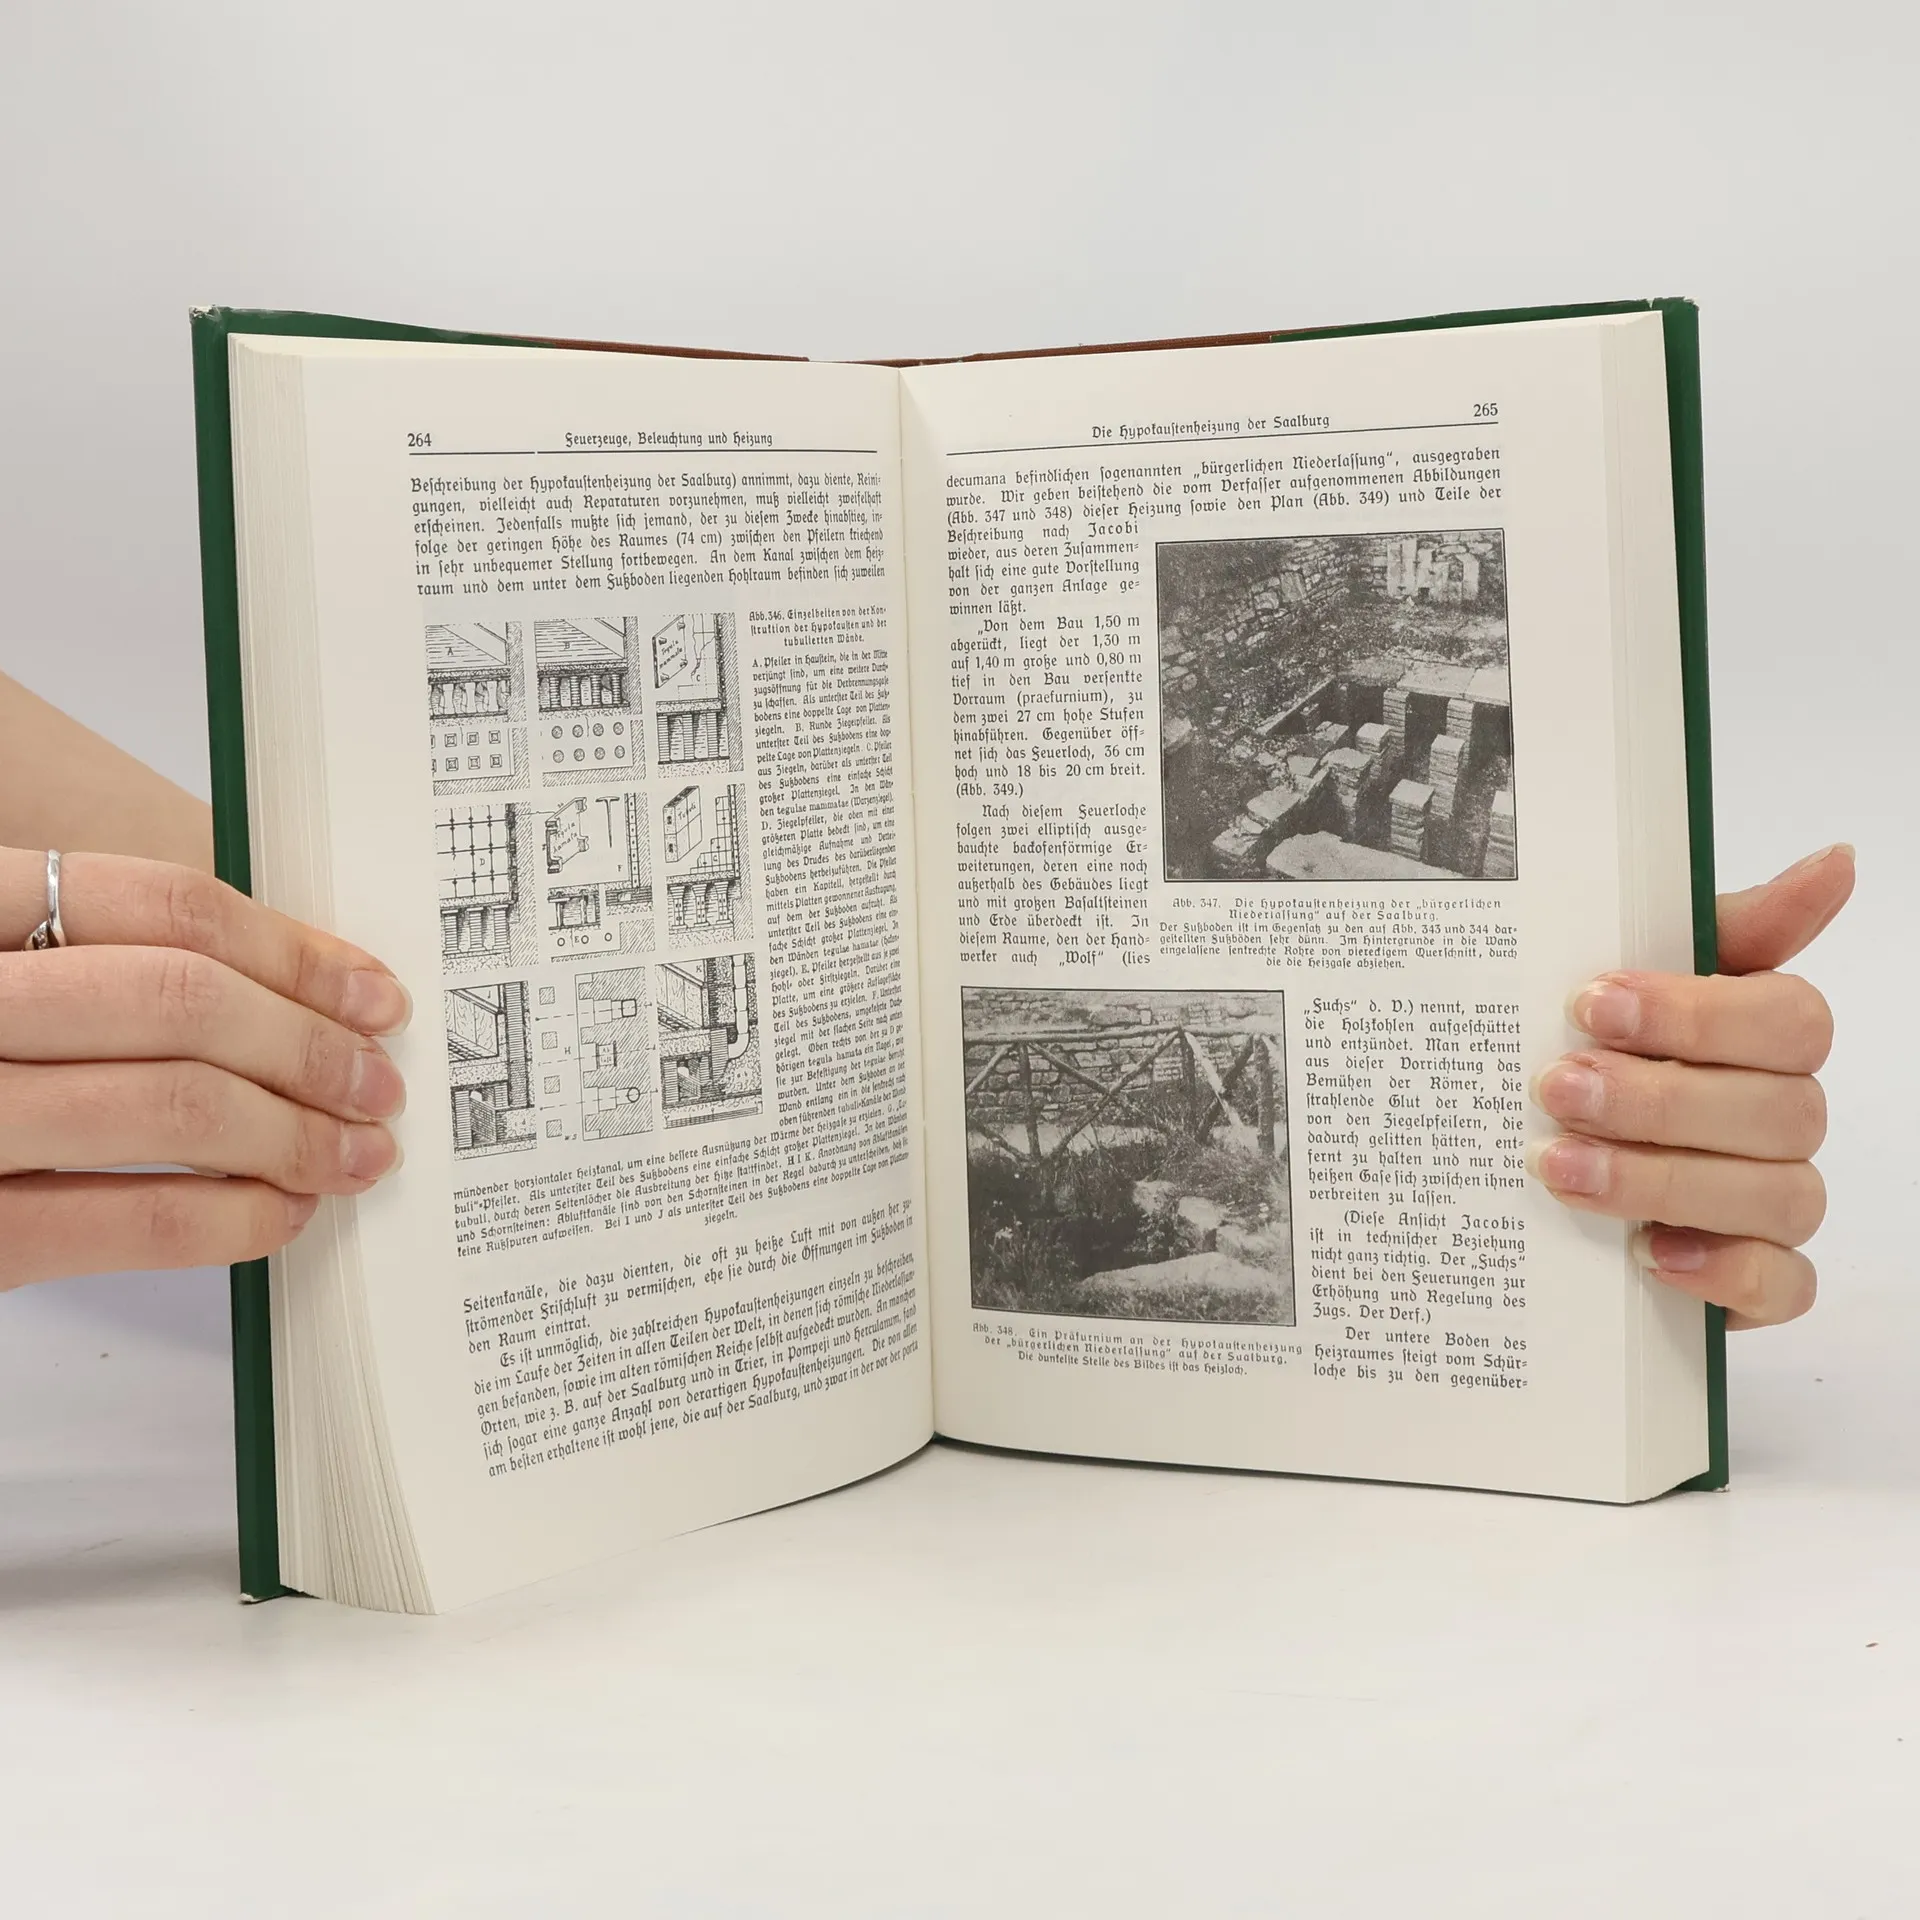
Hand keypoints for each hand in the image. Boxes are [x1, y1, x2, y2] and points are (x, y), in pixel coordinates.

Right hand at [0, 848, 409, 1288]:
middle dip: (308, 1043)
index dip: (290, 949)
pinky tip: (280, 1214)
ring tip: (355, 1151)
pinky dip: (230, 1217)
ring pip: (168, 1102)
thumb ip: (97, 965)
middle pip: (180, 998)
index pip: (158, 903)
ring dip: (295, 1131)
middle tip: (378, 1080)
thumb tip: (288, 992)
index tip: (369, 991)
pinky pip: (123, 1221)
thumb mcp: (11, 976)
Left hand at [1528, 844, 1853, 1328]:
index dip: (1697, 1014)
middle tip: (1556, 1090)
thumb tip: (1835, 861)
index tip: (1591, 1004)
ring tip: (1561, 1168)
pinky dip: (1724, 1272)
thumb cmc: (1593, 1050)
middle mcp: (1783, 1116)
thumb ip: (1715, 924)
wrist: (1527, 1162)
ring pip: (1776, 1195)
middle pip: (1779, 1111)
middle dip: (1658, 1100)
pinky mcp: (1755, 1278)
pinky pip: (1783, 1284)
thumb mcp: (1625, 974)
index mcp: (1763, 1037)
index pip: (1790, 1020)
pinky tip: (1648, 1256)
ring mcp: (1774, 1199)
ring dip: (1662, 1180)